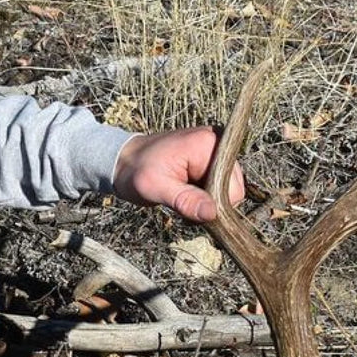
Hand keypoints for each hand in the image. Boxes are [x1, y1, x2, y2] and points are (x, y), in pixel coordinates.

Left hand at [112, 125, 245, 222]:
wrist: (123, 161)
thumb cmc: (135, 171)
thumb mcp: (156, 188)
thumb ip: (185, 200)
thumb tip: (212, 213)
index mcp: (208, 143)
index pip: (234, 188)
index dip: (214, 204)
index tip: (187, 204)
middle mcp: (217, 143)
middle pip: (233, 190)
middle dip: (209, 204)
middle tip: (180, 202)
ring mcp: (214, 151)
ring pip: (226, 192)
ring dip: (205, 202)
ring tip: (180, 196)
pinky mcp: (210, 160)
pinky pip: (217, 188)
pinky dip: (202, 197)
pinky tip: (184, 193)